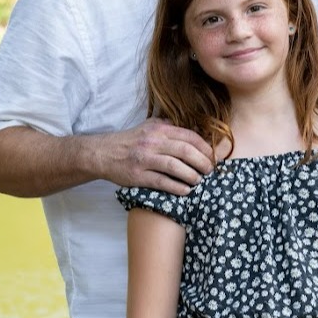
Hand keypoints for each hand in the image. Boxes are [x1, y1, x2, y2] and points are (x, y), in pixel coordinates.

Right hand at [93, 117, 213, 193]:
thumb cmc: (132, 141)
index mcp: (159, 129)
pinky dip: (177, 187)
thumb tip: (197, 132)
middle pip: (186, 151)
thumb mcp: (150, 127)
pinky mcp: (137, 176)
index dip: (205, 148)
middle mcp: (153, 142)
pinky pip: (162, 182)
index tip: (213, 157)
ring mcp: (144, 159)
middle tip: (210, 170)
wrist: (103, 153)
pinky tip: (186, 190)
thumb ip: (171, 127)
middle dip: (202, 162)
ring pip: (175, 167)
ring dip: (192, 175)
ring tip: (198, 180)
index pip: (189, 136)